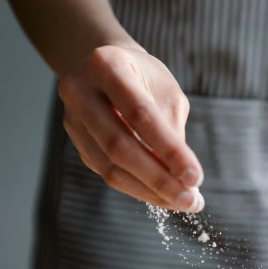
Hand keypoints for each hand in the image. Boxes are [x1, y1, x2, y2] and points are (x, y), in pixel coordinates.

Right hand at [58, 45, 203, 211]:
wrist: (109, 70)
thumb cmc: (145, 78)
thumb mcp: (165, 91)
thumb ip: (171, 130)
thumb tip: (182, 181)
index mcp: (106, 66)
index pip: (140, 115)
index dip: (169, 150)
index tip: (195, 178)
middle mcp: (80, 91)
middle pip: (119, 146)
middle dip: (159, 179)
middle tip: (190, 201)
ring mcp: (73, 119)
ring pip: (110, 168)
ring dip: (150, 191)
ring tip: (182, 202)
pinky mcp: (76, 142)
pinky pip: (108, 174)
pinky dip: (138, 188)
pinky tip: (162, 195)